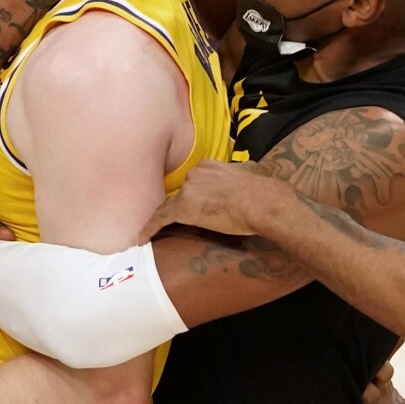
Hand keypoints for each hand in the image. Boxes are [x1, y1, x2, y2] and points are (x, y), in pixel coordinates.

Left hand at [142, 160, 286, 239]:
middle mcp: (195, 174)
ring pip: (169, 205)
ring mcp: (187, 191)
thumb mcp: (252, 172)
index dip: (194, 192)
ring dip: (163, 217)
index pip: (195, 180)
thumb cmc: (263, 191)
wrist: (261, 203)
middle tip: (180, 221)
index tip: (195, 203)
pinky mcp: (182, 209)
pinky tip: (141, 238)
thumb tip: (249, 172)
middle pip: (182, 192)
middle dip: (181, 205)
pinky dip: (149, 229)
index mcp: (210, 165)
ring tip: (154, 230)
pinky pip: (160, 219)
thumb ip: (244, 171)